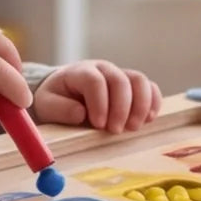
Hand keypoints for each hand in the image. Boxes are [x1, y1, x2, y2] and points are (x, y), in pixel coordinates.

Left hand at [33, 60, 161, 133]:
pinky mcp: (133, 85)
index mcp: (80, 71)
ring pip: (139, 81)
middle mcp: (103, 69)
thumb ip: (60, 109)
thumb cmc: (56, 100)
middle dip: (121, 108)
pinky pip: (150, 87)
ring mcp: (120, 74)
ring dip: (140, 105)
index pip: (94, 81)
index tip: (98, 124)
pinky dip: (153, 102)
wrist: (64, 93)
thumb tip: (80, 114)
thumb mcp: (47, 104)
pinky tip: (148, 119)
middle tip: (116, 131)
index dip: (99, 103)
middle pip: (120, 80)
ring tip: (133, 128)